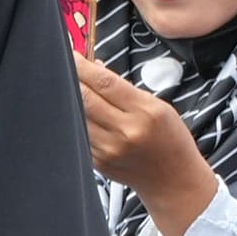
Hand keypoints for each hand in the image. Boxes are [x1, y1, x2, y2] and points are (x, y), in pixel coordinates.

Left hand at [75, 56, 220, 235]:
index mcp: (145, 113)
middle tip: (62, 67)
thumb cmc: (170, 139)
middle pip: (86, 98)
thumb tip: (95, 67)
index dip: (84, 66)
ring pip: (78, 117)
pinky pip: (79, 135)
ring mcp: (109, 149)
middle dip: (71, 79)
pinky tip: (73, 110)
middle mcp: (126, 132)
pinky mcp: (98, 162)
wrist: (174, 180)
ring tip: (66, 86)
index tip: (72, 55)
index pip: (105, 83)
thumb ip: (124, 89)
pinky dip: (74, 120)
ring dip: (69, 99)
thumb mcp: (158, 107)